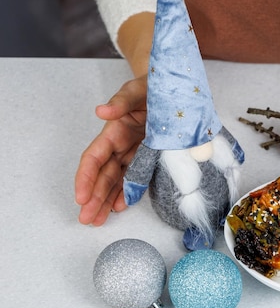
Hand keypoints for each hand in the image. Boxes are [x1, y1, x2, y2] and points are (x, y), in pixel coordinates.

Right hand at [75, 75, 147, 224]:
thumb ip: (121, 101)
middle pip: (102, 175)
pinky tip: (119, 207)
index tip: (81, 196)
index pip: (94, 158)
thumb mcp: (137, 90)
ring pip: (115, 180)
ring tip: (98, 220)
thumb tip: (101, 110)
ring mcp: (133, 152)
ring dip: (106, 200)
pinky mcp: (147, 157)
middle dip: (93, 197)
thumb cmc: (151, 87)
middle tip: (86, 219)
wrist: (171, 88)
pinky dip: (126, 193)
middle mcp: (120, 145)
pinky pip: (134, 178)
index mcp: (114, 131)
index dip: (86, 178)